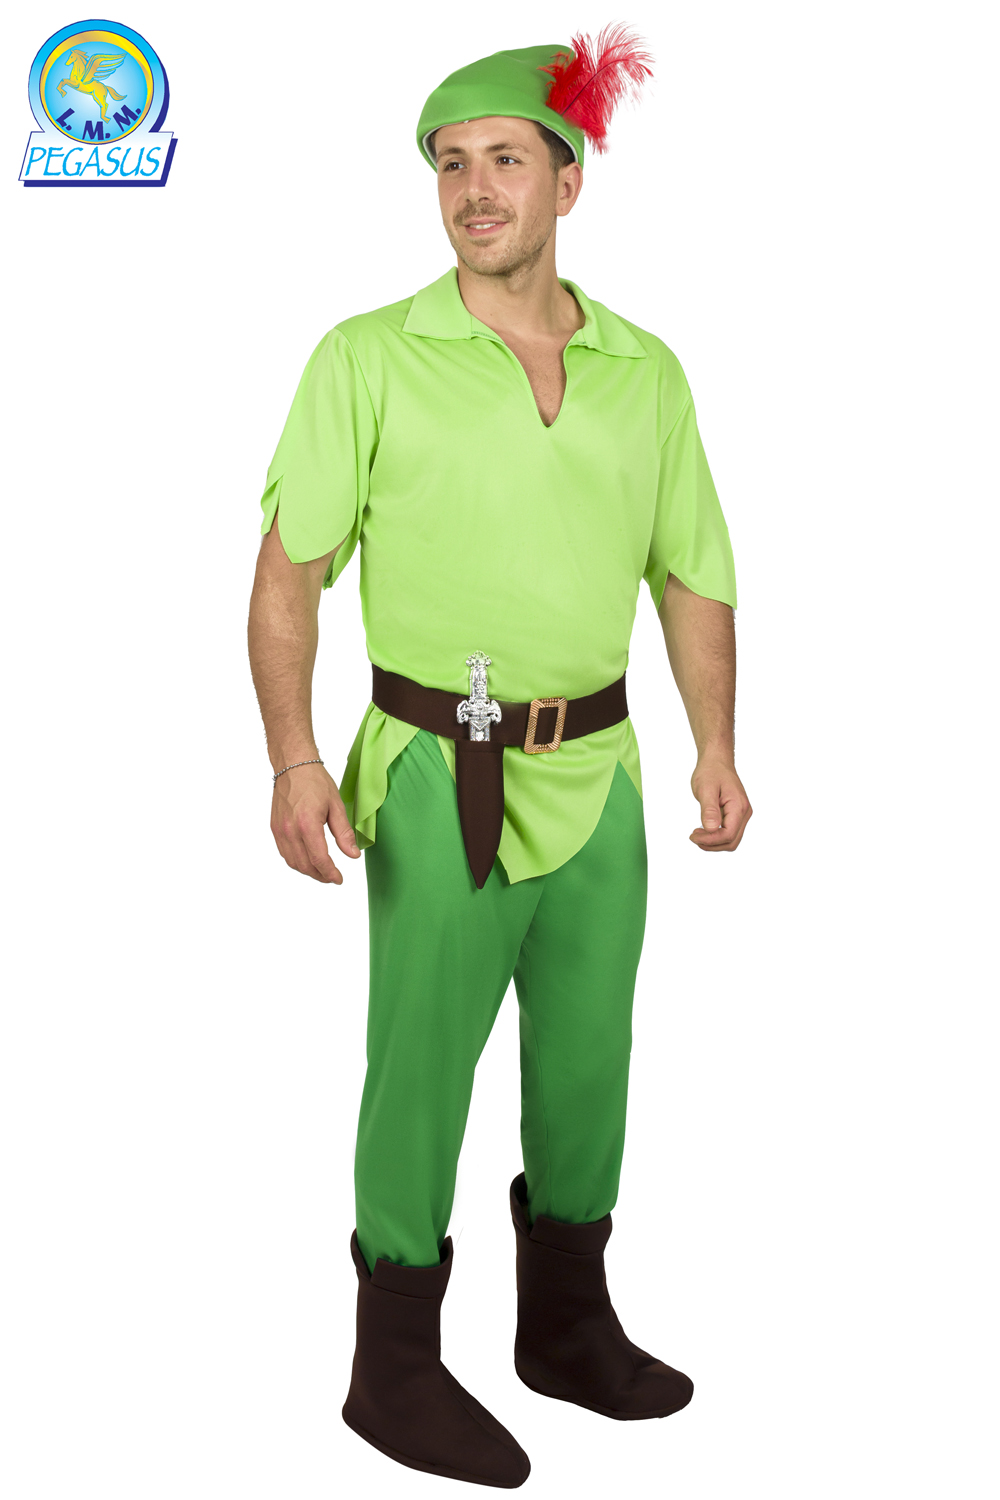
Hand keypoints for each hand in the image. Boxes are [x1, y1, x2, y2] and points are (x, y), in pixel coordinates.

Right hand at [270, 763, 360, 882]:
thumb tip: (352, 855)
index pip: (319, 859)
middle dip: (320, 875)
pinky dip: (296, 861)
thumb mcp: (337, 806)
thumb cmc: (315, 781)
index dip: (330, 874)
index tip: (339, 879)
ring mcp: (280, 830)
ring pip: (292, 862)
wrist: (293, 766)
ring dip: (307, 871)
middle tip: (332, 877)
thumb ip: (344, 833)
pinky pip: (284, 852)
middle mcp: (290, 830)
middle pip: (305, 865)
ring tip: (322, 871)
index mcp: (307, 824)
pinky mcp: (274, 828)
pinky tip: (307, 860)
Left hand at [689, 758, 751, 851]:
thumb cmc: (711, 771)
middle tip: (693, 837)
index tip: (693, 836)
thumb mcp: (706, 789)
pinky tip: (704, 830)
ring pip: (731, 840)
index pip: (728, 834)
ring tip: (697, 835)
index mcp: (739, 806)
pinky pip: (729, 832)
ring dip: (714, 842)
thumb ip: (709, 810)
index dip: (710, 840)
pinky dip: (716, 837)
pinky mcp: (736, 815)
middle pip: (732, 841)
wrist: (717, 761)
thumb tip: (711, 829)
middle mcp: (744, 812)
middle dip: (712, 844)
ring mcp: (742, 814)